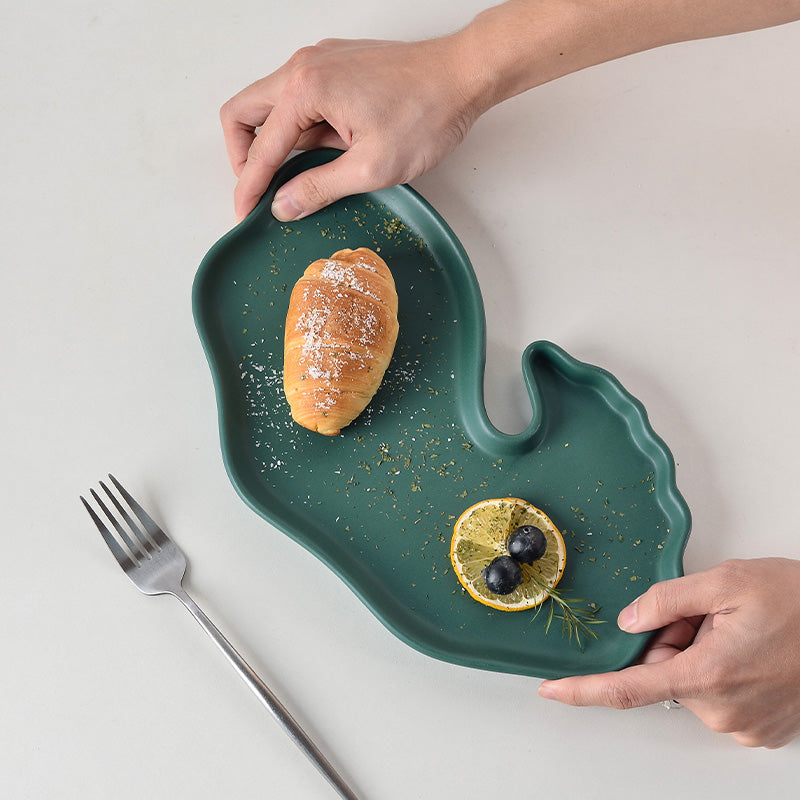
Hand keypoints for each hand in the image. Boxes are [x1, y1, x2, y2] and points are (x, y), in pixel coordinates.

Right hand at [219, 36, 485, 221]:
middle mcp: (304, 66)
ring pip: (271, 104)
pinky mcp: (336, 66)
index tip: (245, 213)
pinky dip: (300, 127)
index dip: (248, 187)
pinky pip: (299, 97)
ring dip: (276, 142)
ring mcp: (319, 62)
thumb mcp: (371, 168)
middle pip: (245, 112)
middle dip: (244, 156)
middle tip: (258, 190)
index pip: (259, 147)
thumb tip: (284, 204)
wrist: (463, 75)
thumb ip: (320, 187)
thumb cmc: (426, 113)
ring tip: (304, 175)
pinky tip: (326, 152)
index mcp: (305, 89)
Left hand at [539, 558, 799, 747]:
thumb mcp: (725, 581)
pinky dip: (719, 671)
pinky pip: (717, 697)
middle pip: (664, 674)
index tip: (552, 690)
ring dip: (698, 655)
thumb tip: (628, 622)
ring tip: (737, 629)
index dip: (584, 690)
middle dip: (671, 641)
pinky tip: (747, 649)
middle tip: (707, 615)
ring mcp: (745, 725)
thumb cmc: (798, 600)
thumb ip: (666, 600)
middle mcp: (725, 711)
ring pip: (690, 684)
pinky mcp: (761, 729)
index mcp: (709, 675)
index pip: (628, 689)